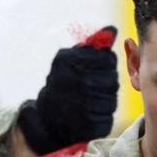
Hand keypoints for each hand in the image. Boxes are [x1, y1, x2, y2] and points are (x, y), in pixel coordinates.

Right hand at [18, 26, 119, 155]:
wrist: (44, 121)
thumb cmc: (61, 85)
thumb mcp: (69, 60)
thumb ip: (92, 46)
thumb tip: (112, 30)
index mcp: (66, 62)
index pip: (106, 58)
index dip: (106, 63)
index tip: (98, 68)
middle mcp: (72, 83)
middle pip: (112, 80)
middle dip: (107, 83)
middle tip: (95, 86)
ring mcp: (80, 106)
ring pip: (112, 99)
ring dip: (106, 100)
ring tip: (92, 100)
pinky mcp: (88, 126)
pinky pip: (108, 117)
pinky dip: (102, 116)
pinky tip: (91, 113)